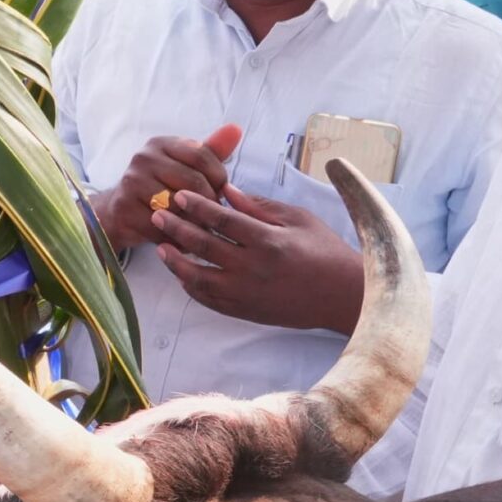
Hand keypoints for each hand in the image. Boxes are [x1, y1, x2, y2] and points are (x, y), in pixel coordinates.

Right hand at [91, 123, 242, 250]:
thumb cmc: (159, 188)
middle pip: (193, 181)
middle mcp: (143, 158)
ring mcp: (132, 183)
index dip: (218, 177)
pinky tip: (180, 240)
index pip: (202, 155)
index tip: (220, 192)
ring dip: (194, 222)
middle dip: (209, 202)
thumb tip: (236, 129)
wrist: (117, 213)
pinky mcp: (125, 209)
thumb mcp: (184, 166)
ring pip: (180, 206)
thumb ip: (212, 151)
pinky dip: (177, 239)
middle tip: (211, 215)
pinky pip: (164, 227)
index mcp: (160, 143)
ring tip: (197, 228)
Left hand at [152, 183, 367, 331]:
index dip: (197, 206)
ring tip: (161, 247)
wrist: (342, 296)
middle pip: (204, 246)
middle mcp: (253, 269)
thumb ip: (259, 207)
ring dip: (176, 262)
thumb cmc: (324, 251)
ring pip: (199, 278)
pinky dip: (191, 287)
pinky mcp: (244, 311)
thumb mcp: (298, 219)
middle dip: (177, 229)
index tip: (179, 195)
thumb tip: (227, 191)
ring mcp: (246, 293)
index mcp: (268, 241)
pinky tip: (182, 274)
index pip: (222, 221)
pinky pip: (208, 300)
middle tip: (158, 215)